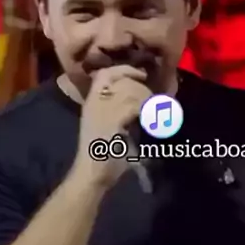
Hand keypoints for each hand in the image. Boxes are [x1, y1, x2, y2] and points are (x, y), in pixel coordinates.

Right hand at [73, 65, 152, 189]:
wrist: (91, 174)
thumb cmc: (103, 154)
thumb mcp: (109, 126)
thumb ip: (123, 112)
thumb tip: (147, 102)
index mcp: (91, 102)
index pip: (105, 73)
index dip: (125, 70)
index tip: (141, 74)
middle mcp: (94, 102)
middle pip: (121, 81)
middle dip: (141, 87)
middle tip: (152, 100)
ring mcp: (101, 110)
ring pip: (129, 91)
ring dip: (145, 98)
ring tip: (153, 110)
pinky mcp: (110, 121)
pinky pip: (132, 106)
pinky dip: (146, 109)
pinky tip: (151, 118)